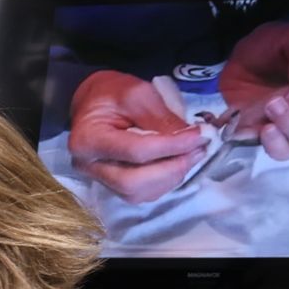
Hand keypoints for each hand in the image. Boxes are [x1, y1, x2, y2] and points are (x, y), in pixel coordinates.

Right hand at [68, 71, 208, 202]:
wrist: (93, 104)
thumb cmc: (112, 94)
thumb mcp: (138, 93)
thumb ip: (162, 117)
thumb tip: (191, 139)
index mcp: (88, 139)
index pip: (135, 151)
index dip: (171, 146)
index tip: (200, 135)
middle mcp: (88, 166)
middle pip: (133, 182)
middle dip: (171, 168)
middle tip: (198, 150)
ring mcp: (98, 179)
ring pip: (137, 193)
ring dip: (170, 178)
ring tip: (191, 155)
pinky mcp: (111, 185)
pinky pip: (140, 195)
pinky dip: (163, 182)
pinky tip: (177, 164)